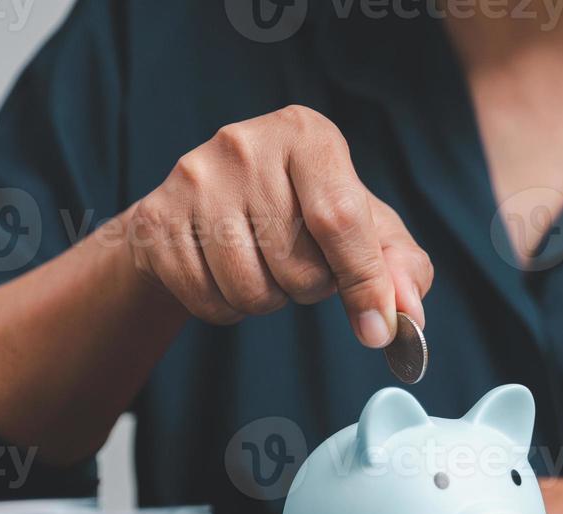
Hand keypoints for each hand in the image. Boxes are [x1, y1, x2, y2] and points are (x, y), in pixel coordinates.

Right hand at [125, 105, 431, 345]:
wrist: (210, 204)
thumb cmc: (306, 214)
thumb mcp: (368, 228)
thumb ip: (401, 267)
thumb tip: (407, 316)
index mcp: (307, 135)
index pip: (341, 220)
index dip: (365, 283)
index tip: (380, 329)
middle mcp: (245, 144)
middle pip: (298, 265)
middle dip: (311, 287)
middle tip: (302, 263)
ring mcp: (193, 179)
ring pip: (250, 289)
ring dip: (270, 299)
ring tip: (266, 265)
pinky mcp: (156, 219)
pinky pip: (208, 300)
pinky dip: (228, 308)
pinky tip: (229, 275)